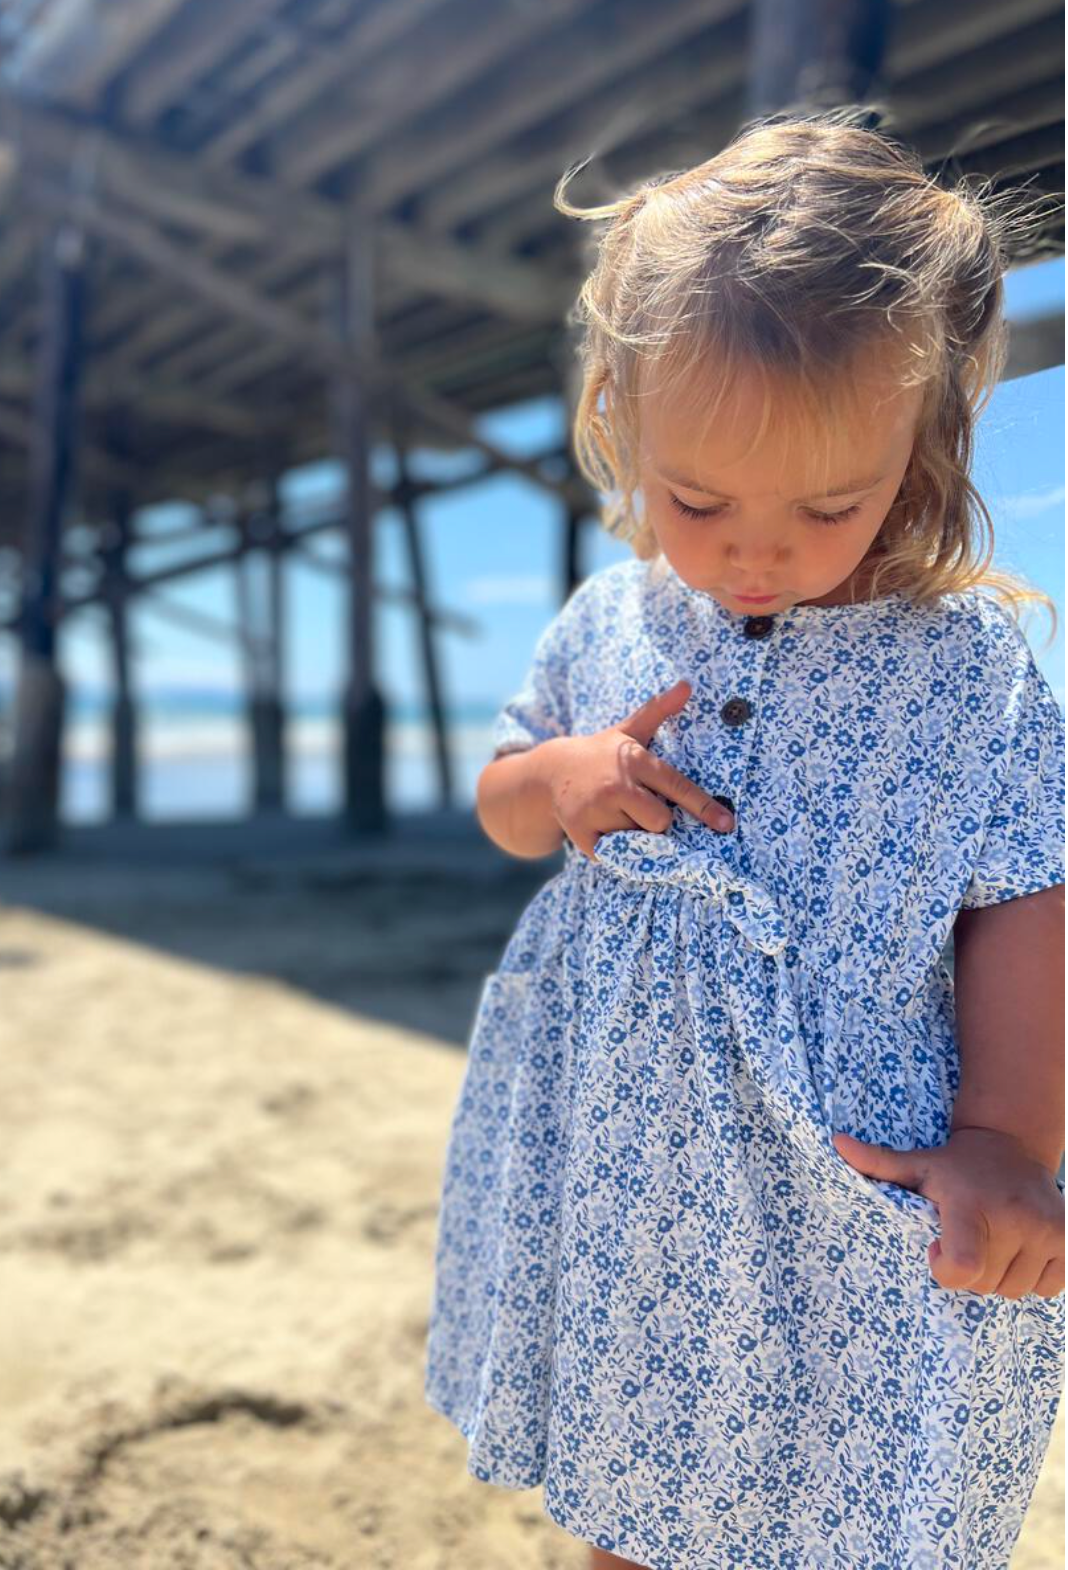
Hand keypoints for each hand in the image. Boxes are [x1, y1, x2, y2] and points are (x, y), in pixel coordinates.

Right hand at [542, 679, 735, 861]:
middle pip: (661, 820)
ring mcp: (596, 810)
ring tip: (614, 813)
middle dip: (655, 819)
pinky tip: (602, 827)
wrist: (551, 772)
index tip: (726, 823)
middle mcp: (616, 785)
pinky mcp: (581, 833)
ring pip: (638, 838)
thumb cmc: (601, 754)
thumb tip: (687, 685)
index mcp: (634, 761)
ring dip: (632, 832)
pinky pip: (615, 853)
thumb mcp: (629, 730)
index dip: (704, 806)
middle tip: (636, 804)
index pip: (677, 786)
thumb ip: (658, 710)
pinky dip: (613, 848)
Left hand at [832, 1126, 1064, 1297]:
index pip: (962, 1267)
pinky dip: (1029, 1277)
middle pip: (984, 1285)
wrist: (1012, 1144)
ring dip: (998, 1275)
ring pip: (1012, 1291)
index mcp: (971, 1203)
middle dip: (970, 1270)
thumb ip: (876, 1163)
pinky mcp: (1067, 1242)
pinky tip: (1016, 1246)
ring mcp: (1047, 1231)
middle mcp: (1014, 1218)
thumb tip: (835, 1143)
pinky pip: (1044, 1289)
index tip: (938, 1246)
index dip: (945, 1268)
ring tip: (991, 1238)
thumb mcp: (916, 1164)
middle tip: (967, 1234)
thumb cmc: (955, 1164)